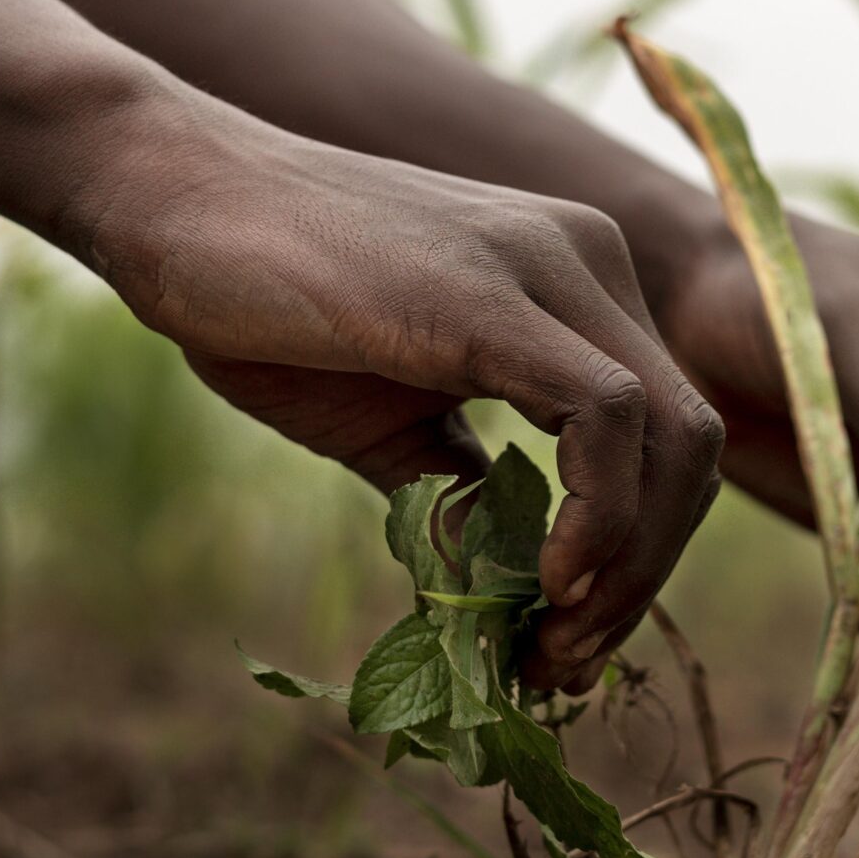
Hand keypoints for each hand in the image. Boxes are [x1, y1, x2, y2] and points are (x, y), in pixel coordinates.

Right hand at [71, 100, 724, 688]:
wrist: (167, 195)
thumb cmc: (262, 299)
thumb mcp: (384, 418)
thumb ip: (456, 492)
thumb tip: (502, 595)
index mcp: (575, 283)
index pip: (666, 433)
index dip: (640, 551)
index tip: (566, 637)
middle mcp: (587, 260)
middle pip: (691, 443)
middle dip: (647, 574)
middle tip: (566, 662)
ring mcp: (550, 266)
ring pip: (674, 434)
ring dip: (630, 566)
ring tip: (553, 641)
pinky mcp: (494, 295)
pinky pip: (607, 415)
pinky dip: (601, 516)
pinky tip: (544, 580)